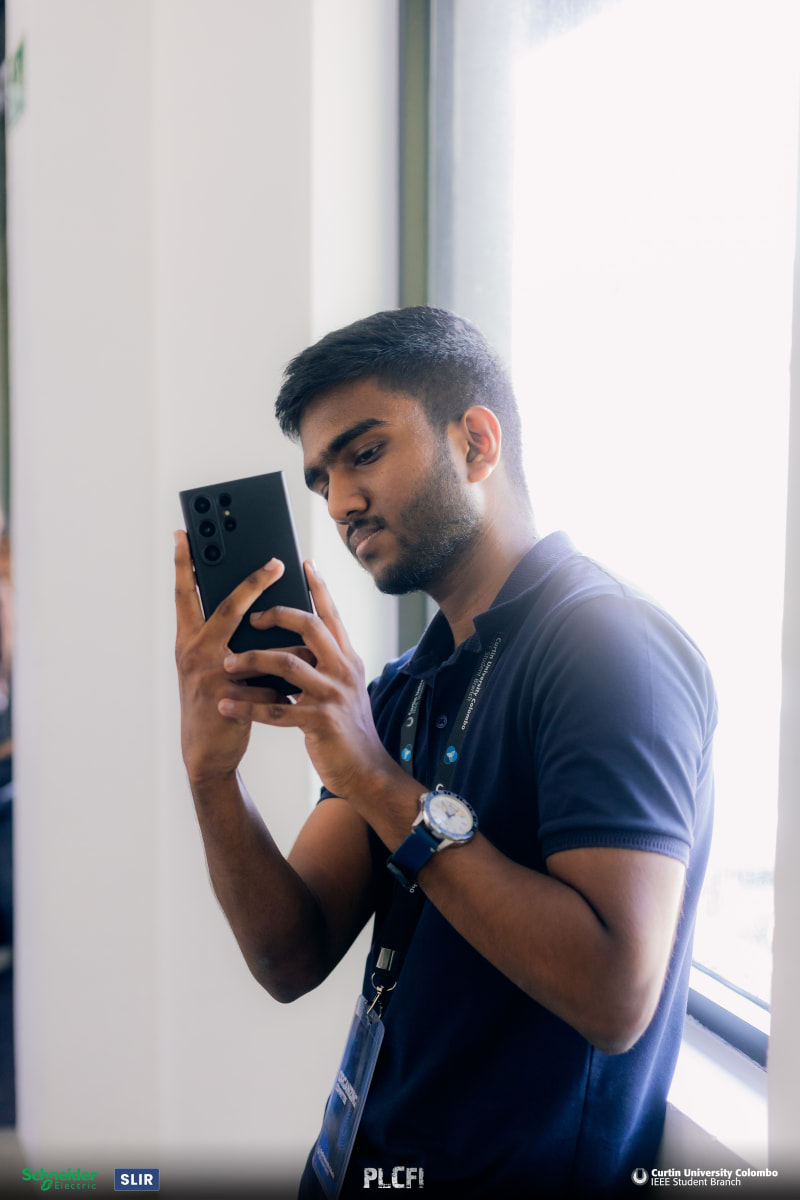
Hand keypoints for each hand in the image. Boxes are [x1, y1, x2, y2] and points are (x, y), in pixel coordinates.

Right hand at [173, 530, 302, 785]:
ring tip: (312, 641)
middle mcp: (194, 651)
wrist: (207, 753)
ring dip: (290, 645)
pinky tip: (299, 690)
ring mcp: (209, 674)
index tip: (185, 533)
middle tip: (275, 561)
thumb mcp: (212, 665)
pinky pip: (269, 682)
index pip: (185, 594)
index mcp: (189, 639)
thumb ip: (227, 638)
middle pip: (226, 608)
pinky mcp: (227, 697)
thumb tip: (262, 609)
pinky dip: (288, 685)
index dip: (184, 563)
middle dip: (252, 583)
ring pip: (259, 647)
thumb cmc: (215, 701)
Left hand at [218, 562, 399, 802]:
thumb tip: (297, 642)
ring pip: (287, 664)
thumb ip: (324, 663)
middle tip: (250, 616)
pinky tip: (226, 706)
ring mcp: (332, 695)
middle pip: (309, 626)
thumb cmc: (346, 728)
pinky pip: (277, 709)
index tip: (304, 562)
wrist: (366, 770)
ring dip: (252, 661)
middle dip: (276, 615)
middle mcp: (343, 670)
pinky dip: (247, 707)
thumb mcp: (342, 687)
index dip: (318, 587)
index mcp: (347, 658)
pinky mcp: (320, 722)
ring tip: (227, 664)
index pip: (331, 614)